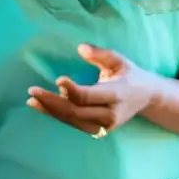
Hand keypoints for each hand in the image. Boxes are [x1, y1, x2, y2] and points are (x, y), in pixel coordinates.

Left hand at [26, 44, 157, 135]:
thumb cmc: (130, 74)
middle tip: (32, 91)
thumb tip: (81, 48)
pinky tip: (41, 106)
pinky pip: (74, 123)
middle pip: (76, 111)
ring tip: (32, 100)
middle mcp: (110, 114)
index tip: (58, 79)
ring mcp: (104, 126)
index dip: (72, 90)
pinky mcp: (98, 130)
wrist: (146, 97)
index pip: (89, 96)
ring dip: (50, 111)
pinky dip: (56, 115)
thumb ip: (101, 54)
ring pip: (72, 120)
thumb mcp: (119, 60)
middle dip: (52, 102)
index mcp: (117, 94)